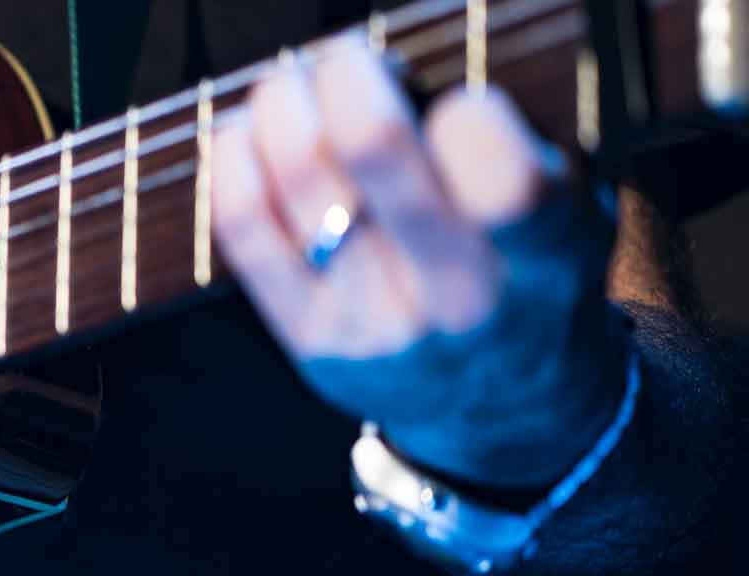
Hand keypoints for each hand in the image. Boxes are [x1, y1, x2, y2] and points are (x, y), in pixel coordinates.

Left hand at [212, 40, 621, 488]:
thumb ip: (517, 152)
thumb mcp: (575, 220)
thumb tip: (409, 74)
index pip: (501, 178)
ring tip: (297, 84)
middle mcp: (457, 298)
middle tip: (350, 58)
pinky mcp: (311, 338)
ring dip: (284, 100)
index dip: (468, 114)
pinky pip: (245, 229)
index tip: (460, 102)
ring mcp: (375, 321)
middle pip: (373, 146)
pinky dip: (236, 156)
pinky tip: (248, 131)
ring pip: (297, 172)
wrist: (507, 411)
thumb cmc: (535, 276)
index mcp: (545, 261)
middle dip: (349, 72)